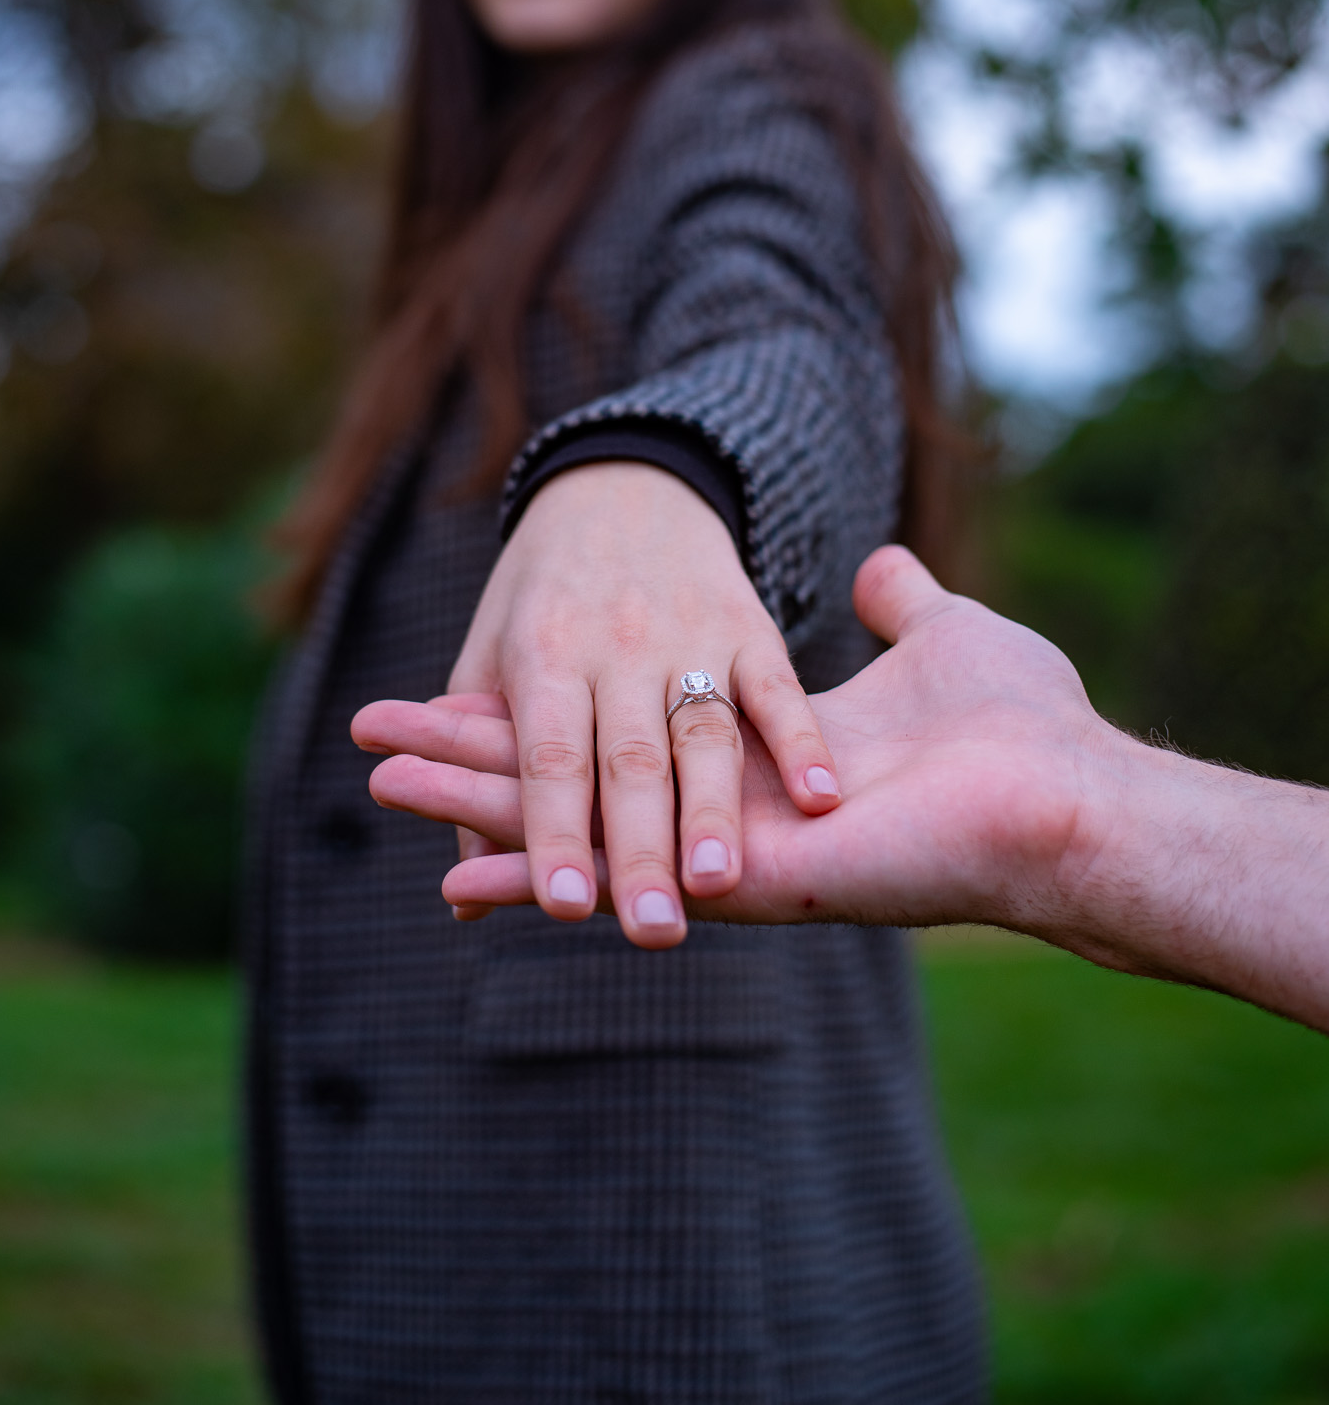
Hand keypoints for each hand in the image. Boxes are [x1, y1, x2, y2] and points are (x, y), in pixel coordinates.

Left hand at [354, 461, 839, 949]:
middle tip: (654, 933)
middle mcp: (614, 645)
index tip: (564, 908)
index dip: (555, 832)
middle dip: (642, 851)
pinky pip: (778, 687)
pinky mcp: (749, 625)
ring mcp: (688, 635)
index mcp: (543, 654)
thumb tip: (456, 897)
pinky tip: (820, 797)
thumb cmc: (541, 596)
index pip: (548, 757)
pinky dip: (800, 740)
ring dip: (714, 810)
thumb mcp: (492, 660)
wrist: (622, 481)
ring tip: (721, 883)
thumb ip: (482, 779)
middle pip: (629, 760)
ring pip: (704, 733)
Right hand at [358, 542, 1103, 933]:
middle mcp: (717, 801)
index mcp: (747, 746)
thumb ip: (902, 607)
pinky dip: (528, 858)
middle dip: (465, 763)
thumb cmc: (1018, 715)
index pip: (612, 725)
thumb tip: (882, 568)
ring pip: (565, 809)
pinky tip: (451, 868)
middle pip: (564, 773)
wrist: (1072, 796)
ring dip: (466, 796)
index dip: (534, 714)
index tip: (449, 699)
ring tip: (375, 784)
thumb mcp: (946, 633)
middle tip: (370, 755)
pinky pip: (622, 856)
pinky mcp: (743, 874)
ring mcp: (721, 839)